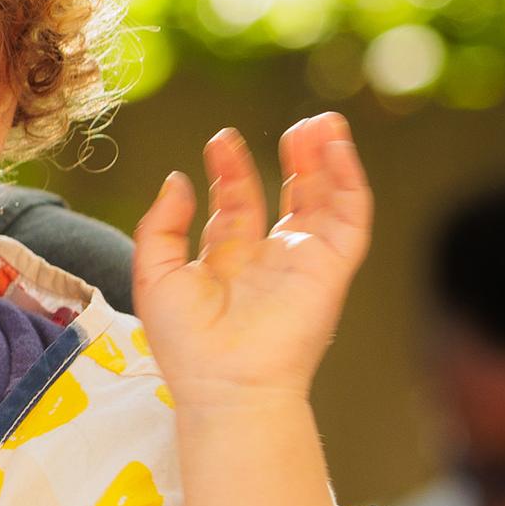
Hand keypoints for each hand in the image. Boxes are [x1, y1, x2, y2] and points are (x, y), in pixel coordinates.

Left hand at [130, 116, 371, 403]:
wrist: (226, 382)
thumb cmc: (186, 344)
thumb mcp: (155, 274)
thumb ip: (161, 225)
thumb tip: (178, 179)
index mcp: (227, 261)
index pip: (238, 204)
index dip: (232, 170)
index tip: (221, 139)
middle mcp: (269, 260)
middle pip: (290, 196)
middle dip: (294, 159)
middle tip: (296, 124)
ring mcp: (304, 262)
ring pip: (325, 200)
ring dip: (326, 161)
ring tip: (320, 123)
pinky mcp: (332, 268)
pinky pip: (349, 216)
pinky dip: (347, 179)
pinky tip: (335, 147)